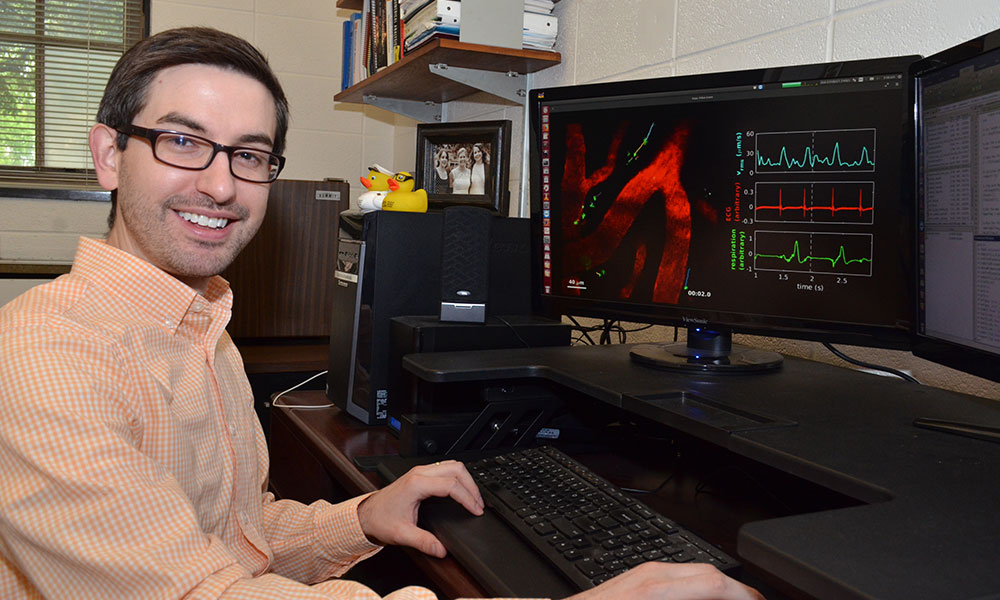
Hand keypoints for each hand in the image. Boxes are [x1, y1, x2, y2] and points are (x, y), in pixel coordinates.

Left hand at [357, 460, 483, 557]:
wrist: (365, 514)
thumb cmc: (380, 520)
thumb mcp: (402, 534)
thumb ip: (423, 542)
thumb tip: (441, 550)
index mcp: (416, 484)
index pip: (451, 485)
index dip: (468, 498)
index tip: (476, 510)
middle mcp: (419, 473)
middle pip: (456, 469)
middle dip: (472, 486)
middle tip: (479, 504)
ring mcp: (420, 472)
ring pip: (452, 465)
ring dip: (466, 480)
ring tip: (474, 498)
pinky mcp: (420, 474)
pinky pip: (445, 468)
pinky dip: (458, 478)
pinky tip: (461, 491)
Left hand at [565, 562, 764, 599]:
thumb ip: (689, 596)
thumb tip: (712, 596)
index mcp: (656, 589)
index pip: (713, 584)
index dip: (743, 595)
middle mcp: (652, 574)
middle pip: (709, 572)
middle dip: (736, 590)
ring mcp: (644, 571)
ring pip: (695, 570)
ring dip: (717, 586)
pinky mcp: (639, 575)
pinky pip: (677, 573)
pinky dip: (697, 585)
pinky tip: (702, 599)